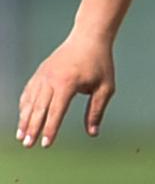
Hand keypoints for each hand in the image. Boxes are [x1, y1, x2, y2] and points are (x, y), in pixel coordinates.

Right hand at [16, 32, 115, 147]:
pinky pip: (29, 91)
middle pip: (38, 108)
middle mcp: (50, 79)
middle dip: (32, 128)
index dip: (50, 129)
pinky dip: (25, 105)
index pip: (56, 111)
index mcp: (67, 83)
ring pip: (30, 100)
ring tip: (21, 136)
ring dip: (24, 119)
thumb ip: (96, 111)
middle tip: (27, 145)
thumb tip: (93, 133)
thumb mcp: (105, 88)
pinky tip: (23, 117)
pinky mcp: (40, 73)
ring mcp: (43, 75)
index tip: (45, 144)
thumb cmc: (100, 64)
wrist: (88, 38)